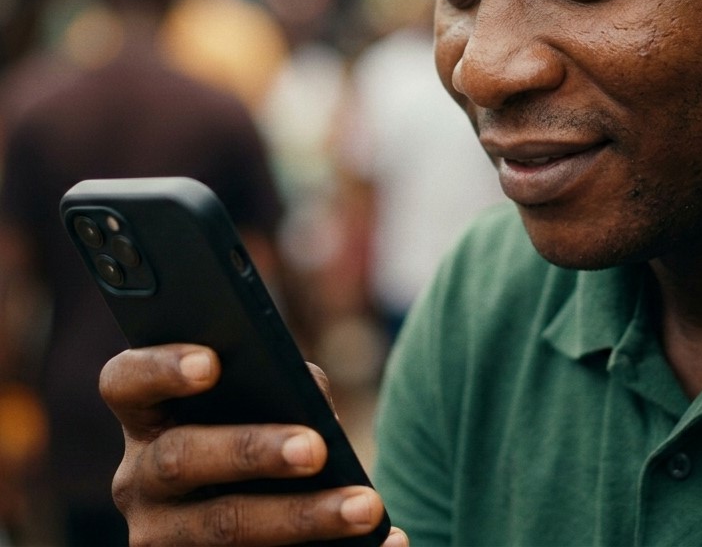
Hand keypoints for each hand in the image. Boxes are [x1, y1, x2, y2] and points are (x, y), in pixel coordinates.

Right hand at [100, 344, 407, 546]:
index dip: (161, 367)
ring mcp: (161, 537)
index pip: (126, 381)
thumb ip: (284, 387)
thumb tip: (316, 407)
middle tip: (315, 448)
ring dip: (303, 519)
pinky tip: (385, 543)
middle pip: (181, 458)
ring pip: (224, 528)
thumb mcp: (265, 404)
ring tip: (366, 508)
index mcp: (150, 416)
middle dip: (251, 450)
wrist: (267, 516)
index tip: (212, 362)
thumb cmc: (267, 429)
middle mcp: (140, 478)